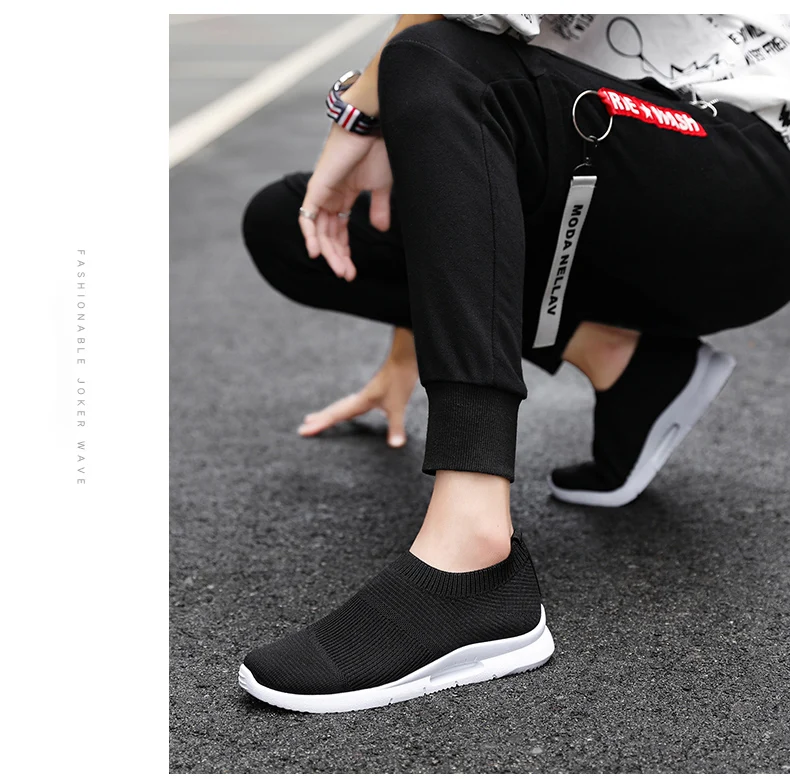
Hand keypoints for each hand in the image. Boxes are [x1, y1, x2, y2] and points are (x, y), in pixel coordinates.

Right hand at [298, 328, 417, 447]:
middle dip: (319, 419)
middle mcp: (360, 398)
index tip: (302, 431)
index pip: (335, 416)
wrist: (405, 357)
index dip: (319, 424)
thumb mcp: (399, 405)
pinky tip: (350, 411)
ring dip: (329, 413)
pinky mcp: (374, 392)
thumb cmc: (400, 378)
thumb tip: (395, 445)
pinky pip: (352, 404)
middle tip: (304, 426)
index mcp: (360, 401)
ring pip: (342, 406)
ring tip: (316, 417)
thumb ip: (396, 426)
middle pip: (334, 410)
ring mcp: (366, 395)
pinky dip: (344, 409)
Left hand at [299, 124, 392, 281]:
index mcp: (344, 197)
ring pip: (318, 231)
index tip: (352, 271)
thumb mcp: (381, 187)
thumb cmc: (379, 150)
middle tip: (346, 275)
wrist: (373, 127)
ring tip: (339, 270)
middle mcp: (330, 197)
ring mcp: (322, 193)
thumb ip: (379, 208)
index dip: (344, 252)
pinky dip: (309, 235)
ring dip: (328, 252)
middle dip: (338, 257)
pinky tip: (317, 253)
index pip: (339, 232)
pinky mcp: (317, 188)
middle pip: (328, 235)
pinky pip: (306, 217)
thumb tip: (380, 229)